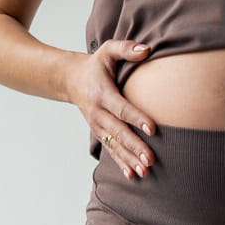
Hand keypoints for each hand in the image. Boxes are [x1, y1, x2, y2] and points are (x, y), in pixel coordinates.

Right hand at [67, 41, 157, 176]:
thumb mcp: (108, 51)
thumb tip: (147, 49)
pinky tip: (133, 175)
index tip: (153, 128)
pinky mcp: (99, 134)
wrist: (71, 80)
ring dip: (130, 159)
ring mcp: (97, 126)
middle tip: (151, 159)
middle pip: (119, 132)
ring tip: (145, 172)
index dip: (136, 118)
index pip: (121, 108)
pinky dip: (121, 163)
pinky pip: (111, 150)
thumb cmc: (96, 65)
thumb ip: (126, 48)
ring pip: (115, 145)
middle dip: (135, 146)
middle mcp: (98, 113)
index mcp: (102, 93)